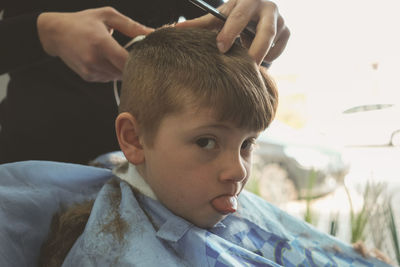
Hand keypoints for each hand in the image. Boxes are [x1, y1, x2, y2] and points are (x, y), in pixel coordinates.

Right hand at [37, 7, 153, 81]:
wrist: (55, 33)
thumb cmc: (83, 22)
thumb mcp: (107, 16)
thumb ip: (132, 26)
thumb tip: (153, 33)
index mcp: (101, 43)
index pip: (127, 61)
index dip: (140, 62)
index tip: (147, 56)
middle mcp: (95, 60)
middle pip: (125, 72)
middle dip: (134, 66)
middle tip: (136, 55)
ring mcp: (91, 70)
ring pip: (118, 77)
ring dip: (122, 69)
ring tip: (118, 54)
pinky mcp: (88, 77)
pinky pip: (108, 78)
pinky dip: (112, 71)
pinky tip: (107, 60)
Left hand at [177, 0, 289, 65]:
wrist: (256, 12)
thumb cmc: (234, 16)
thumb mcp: (219, 17)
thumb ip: (200, 24)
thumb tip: (173, 29)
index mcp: (248, 1)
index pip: (239, 17)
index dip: (230, 33)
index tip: (220, 48)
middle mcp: (269, 8)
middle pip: (265, 33)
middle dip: (254, 51)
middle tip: (243, 66)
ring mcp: (281, 21)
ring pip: (272, 45)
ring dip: (259, 56)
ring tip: (248, 64)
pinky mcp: (287, 33)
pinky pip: (277, 52)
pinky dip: (266, 58)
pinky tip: (256, 57)